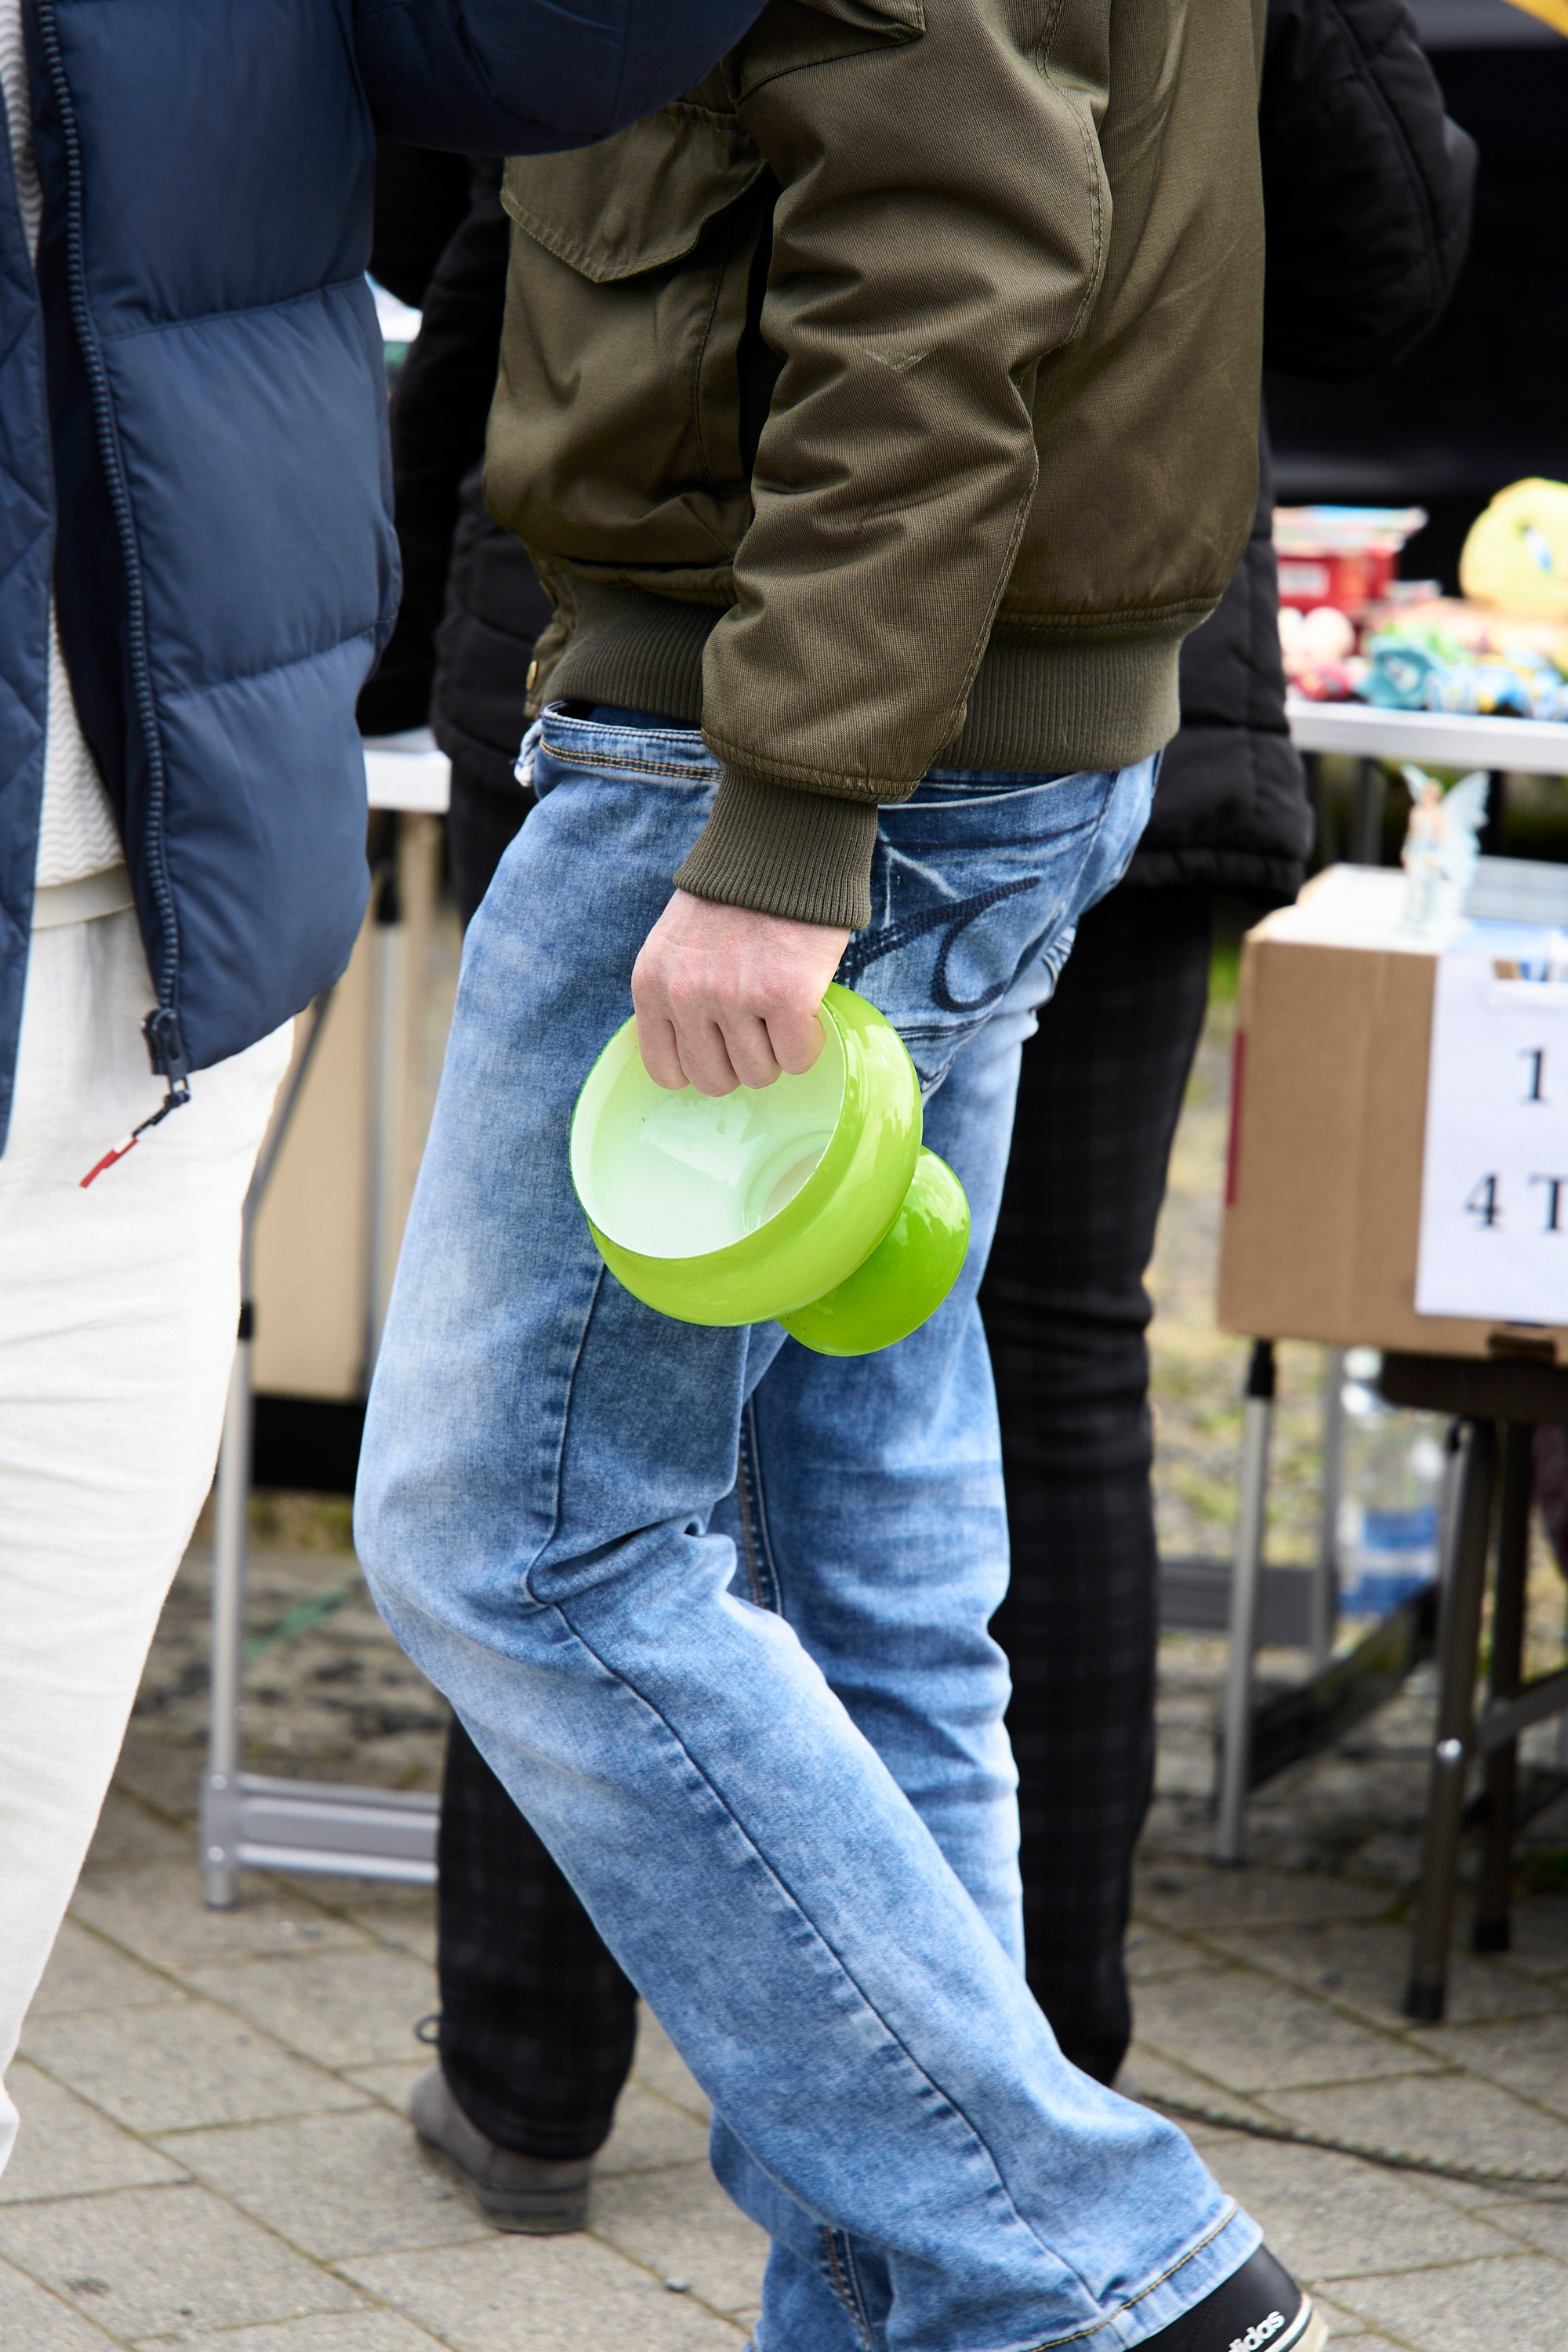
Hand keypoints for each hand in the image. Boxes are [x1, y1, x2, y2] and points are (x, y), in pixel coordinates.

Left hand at [632, 889, 850, 1095]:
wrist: (780, 847)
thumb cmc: (735, 899)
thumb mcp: (677, 944)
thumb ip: (676, 995)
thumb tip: (698, 1055)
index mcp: (652, 985)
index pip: (666, 1071)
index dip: (701, 1066)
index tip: (722, 1046)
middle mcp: (685, 996)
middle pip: (714, 1082)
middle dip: (742, 1063)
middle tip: (759, 1027)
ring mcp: (733, 998)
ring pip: (760, 1074)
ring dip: (777, 1051)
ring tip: (782, 1011)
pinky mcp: (784, 996)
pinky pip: (797, 1058)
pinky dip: (808, 1042)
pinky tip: (806, 1009)